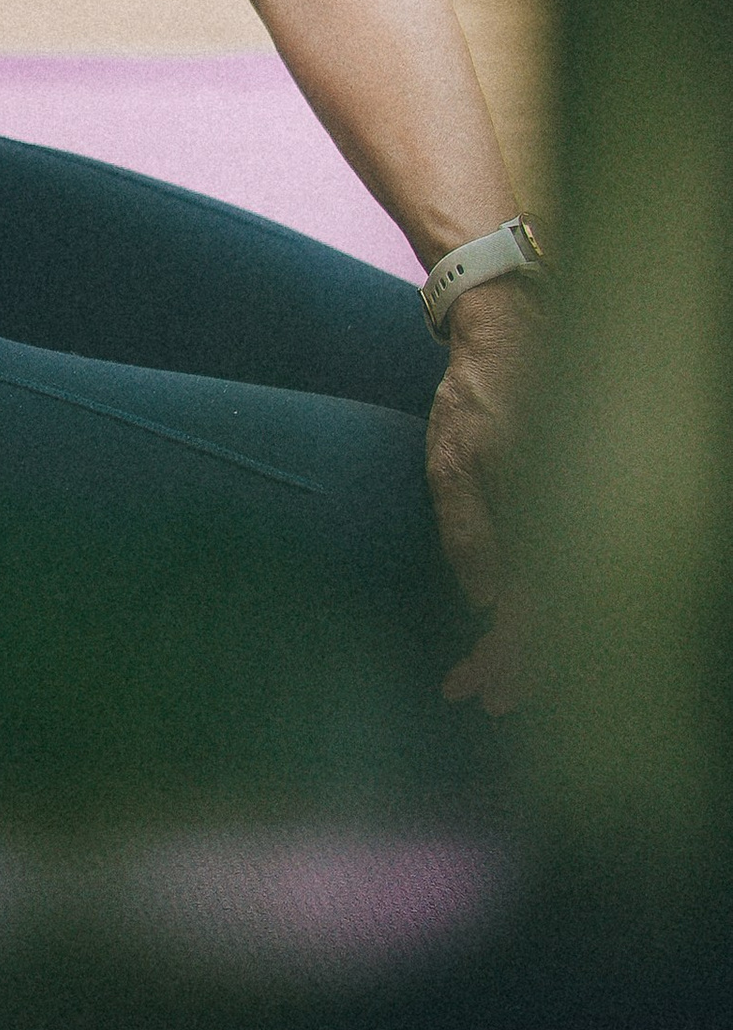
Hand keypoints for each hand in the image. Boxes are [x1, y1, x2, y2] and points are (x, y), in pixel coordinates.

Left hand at [425, 275, 542, 710]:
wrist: (511, 331)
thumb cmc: (473, 396)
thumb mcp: (450, 456)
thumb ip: (469, 528)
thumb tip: (489, 602)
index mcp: (541, 510)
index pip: (532, 612)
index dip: (505, 659)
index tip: (470, 689)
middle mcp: (571, 516)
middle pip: (556, 621)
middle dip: (519, 670)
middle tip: (475, 698)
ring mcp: (580, 510)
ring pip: (567, 604)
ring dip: (532, 649)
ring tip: (492, 682)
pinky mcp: (578, 504)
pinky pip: (567, 572)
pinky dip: (543, 609)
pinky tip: (517, 630)